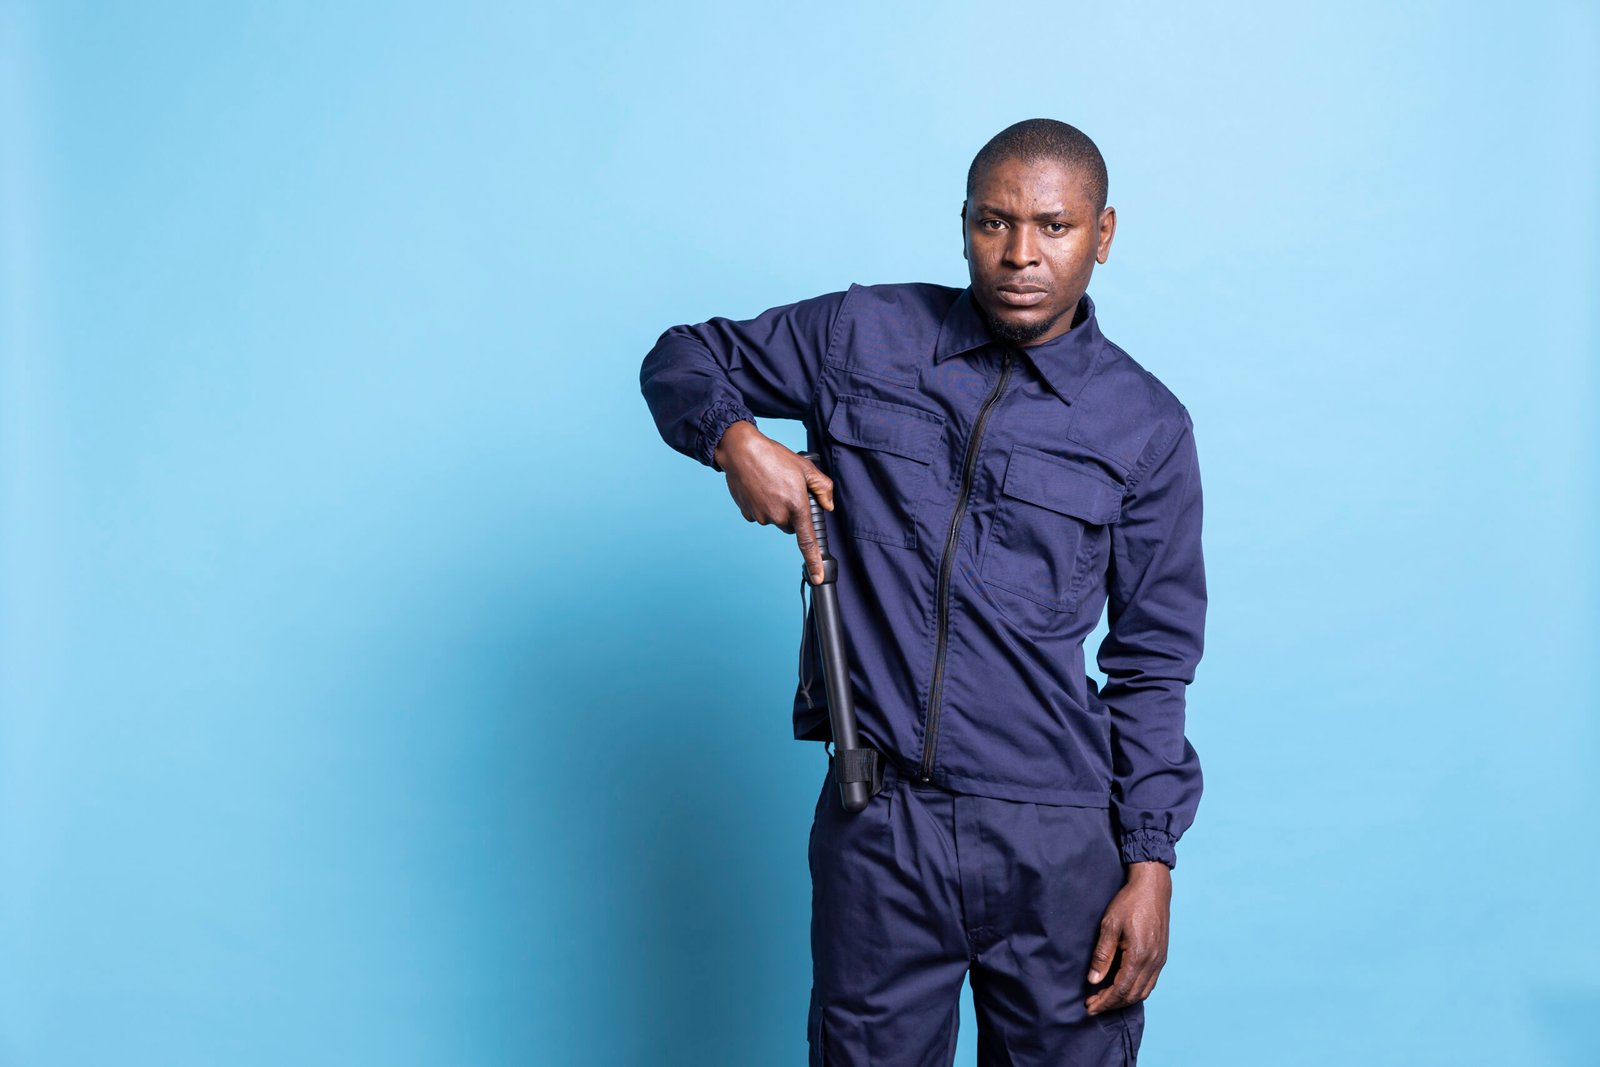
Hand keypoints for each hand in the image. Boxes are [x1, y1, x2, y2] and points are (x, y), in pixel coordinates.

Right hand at [713, 421, 834, 583]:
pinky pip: (760, 515)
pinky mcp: (748, 514)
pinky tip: (760, 488)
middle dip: (793, 513)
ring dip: (776, 507)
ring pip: (775, 520)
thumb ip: (823, 488)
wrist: (741, 451)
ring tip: (771, 484)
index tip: (816, 576)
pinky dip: (762, 505)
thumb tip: (828, 505)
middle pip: (791, 525)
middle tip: (788, 489)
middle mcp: (778, 516)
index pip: (808, 542)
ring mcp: (761, 517)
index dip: (814, 561)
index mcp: (796, 506)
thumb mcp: (806, 467)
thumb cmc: (774, 456)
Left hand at [1085, 861, 1170, 1014]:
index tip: (1090, 1007)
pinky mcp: (1162, 956)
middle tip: (1093, 1006)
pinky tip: (1123, 988)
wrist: (1153, 887)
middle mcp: (1153, 962)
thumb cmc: (1129, 902)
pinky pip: (1150, 982)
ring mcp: (1160, 960)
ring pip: (1143, 991)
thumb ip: (1102, 955)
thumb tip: (1093, 980)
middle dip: (1112, 1004)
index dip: (1104, 1001)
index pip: (1120, 989)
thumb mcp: (1109, 925)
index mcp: (1139, 956)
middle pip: (1132, 995)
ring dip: (1124, 999)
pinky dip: (1136, 991)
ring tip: (1105, 1000)